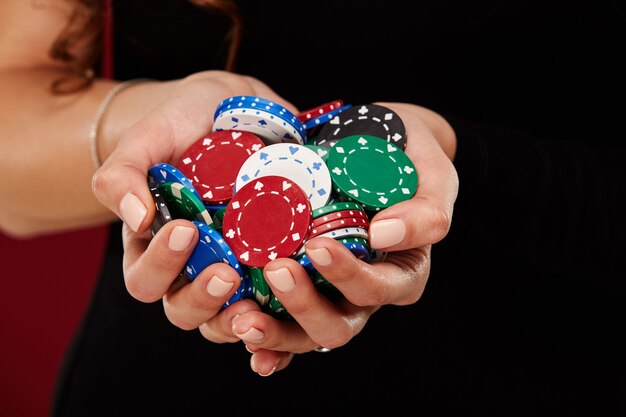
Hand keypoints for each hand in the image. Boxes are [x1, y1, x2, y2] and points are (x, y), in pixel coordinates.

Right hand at [91, 70, 298, 351]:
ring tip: (260, 297)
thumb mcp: (147, 138)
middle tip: (226, 273)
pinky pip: (274, 299)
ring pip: (228, 317)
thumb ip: (124, 174)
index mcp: (153, 248)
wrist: (230, 109)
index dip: (161, 266)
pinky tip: (296, 292)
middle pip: (185, 311)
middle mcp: (191, 267)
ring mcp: (234, 267)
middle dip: (203, 299)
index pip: (145, 280)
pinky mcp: (270, 261)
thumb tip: (136, 218)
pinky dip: (282, 305)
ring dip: (241, 317)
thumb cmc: (181, 125)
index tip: (185, 229)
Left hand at [228, 102, 458, 374]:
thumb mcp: (432, 174)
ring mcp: (330, 295)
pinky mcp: (300, 287)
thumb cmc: (406, 157)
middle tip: (277, 270)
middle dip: (304, 305)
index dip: (348, 276)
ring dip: (273, 331)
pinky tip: (239, 334)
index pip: (377, 288)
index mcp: (401, 273)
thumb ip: (425, 209)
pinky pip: (281, 324)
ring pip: (304, 334)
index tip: (318, 245)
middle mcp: (364, 294)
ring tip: (242, 317)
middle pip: (338, 325)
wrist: (373, 144)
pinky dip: (262, 340)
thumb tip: (383, 236)